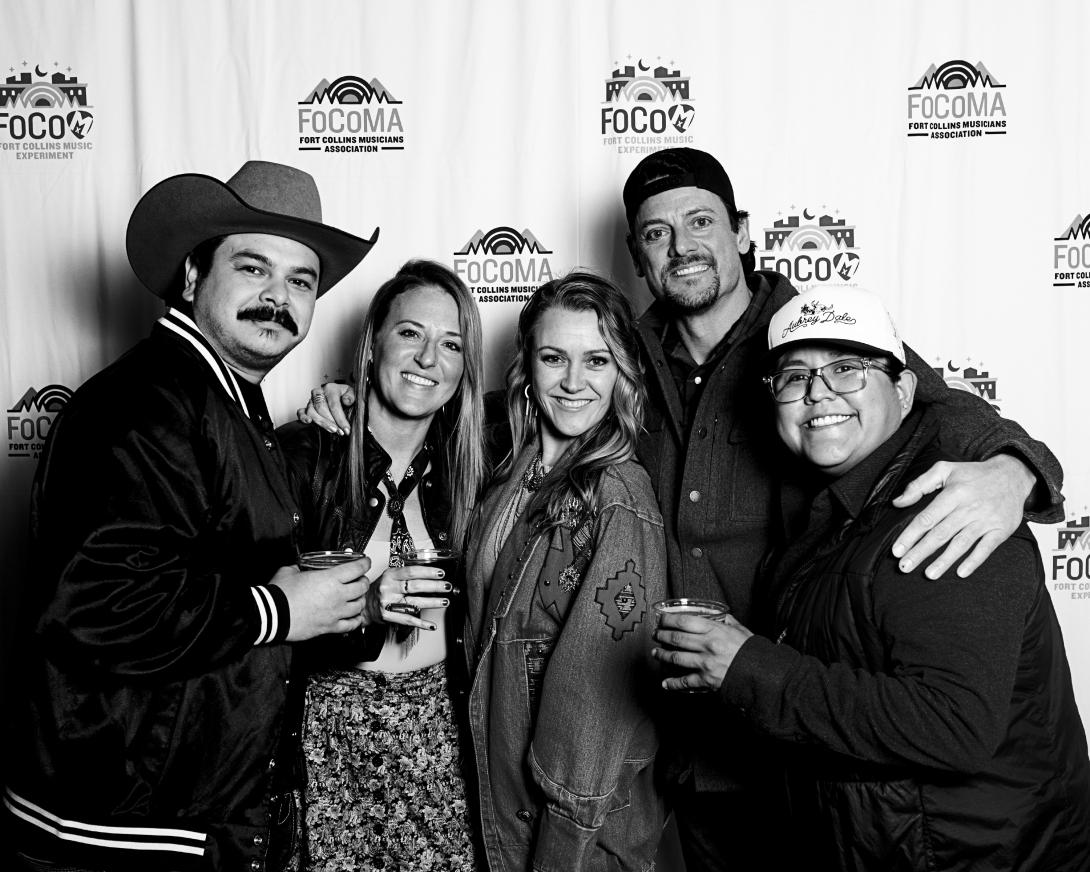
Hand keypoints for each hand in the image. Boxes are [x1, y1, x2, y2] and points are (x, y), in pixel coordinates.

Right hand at [269, 557, 370, 640]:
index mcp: (330, 578)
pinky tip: (354, 617)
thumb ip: (300, 567)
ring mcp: (335, 612)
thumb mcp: (290, 571)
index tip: (365, 562)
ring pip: (359, 606)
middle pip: (362, 587)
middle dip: (363, 581)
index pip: (357, 568)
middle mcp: (337, 595)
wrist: (271, 615)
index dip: (364, 563)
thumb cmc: (280, 593)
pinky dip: (355, 620)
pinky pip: (351, 625)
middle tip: (359, 579)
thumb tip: (301, 567)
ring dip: (359, 600)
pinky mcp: (330, 627)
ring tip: (356, 597)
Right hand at [296, 383, 355, 434]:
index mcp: (330, 388)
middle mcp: (319, 393)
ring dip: (322, 423)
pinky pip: (301, 412)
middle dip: (331, 422)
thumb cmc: (344, 394)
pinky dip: (303, 417)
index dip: (340, 419)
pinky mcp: (306, 407)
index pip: (334, 405)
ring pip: (312, 412)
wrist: (338, 394)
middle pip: (322, 409)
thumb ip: (351, 396)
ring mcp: (311, 400)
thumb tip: (346, 401)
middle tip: (340, 431)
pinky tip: (309, 422)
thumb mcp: (352, 392)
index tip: (346, 429)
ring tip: (332, 430)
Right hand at [364, 564, 455, 632]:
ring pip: (414, 602)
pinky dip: (421, 623)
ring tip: (445, 601)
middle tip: (447, 586)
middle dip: (434, 586)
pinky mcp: (388, 616)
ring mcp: (388, 603)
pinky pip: (408, 620)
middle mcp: (388, 588)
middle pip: (415, 586)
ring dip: (433, 602)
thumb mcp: (389, 577)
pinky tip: (431, 625)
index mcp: (389, 575)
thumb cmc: (379, 589)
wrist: (363, 606)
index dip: (428, 572)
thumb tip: (429, 573)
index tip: (441, 573)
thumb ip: (405, 574)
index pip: (412, 572)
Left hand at [652, 613, 753, 690]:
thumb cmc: (753, 652)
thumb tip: (720, 617)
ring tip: (656, 653)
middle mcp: (707, 646)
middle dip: (661, 635)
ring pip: (675, 658)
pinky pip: (685, 682)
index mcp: (715, 630)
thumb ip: (728, 623)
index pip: (684, 621)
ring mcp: (705, 663)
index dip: (668, 620)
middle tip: (656, 634)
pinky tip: (665, 684)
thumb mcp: (742, 630)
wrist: (763, 675)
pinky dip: (673, 684)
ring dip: (662, 655)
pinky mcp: (706, 680)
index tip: (661, 619)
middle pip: (676, 638)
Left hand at [891, 454, 1035, 578]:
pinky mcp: (1001, 529)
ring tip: (929, 574)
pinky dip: (974, 561)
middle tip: (905, 567)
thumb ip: (919, 485)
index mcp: (953, 493)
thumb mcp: (944, 469)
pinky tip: (961, 573)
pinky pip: (987, 548)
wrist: (1013, 475)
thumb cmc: (973, 474)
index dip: (910, 535)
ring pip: (961, 543)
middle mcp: (969, 508)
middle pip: (940, 534)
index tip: (896, 550)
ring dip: (944, 560)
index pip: (927, 518)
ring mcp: (986, 520)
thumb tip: (897, 503)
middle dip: (921, 552)